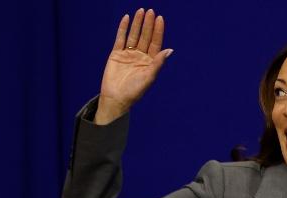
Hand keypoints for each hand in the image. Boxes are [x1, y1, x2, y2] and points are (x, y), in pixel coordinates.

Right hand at [96, 8, 172, 123]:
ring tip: (141, 11)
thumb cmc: (134, 91)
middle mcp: (140, 56)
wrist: (116, 98)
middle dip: (148, 24)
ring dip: (137, 23)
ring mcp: (128, 54)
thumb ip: (158, 63)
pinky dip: (123, 28)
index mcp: (150, 62)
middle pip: (145, 36)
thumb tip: (170, 50)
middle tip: (151, 11)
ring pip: (134, 35)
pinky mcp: (116, 54)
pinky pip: (120, 38)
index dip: (158, 31)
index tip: (160, 19)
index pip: (155, 43)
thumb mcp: (149, 77)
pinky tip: (126, 18)